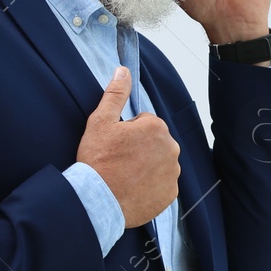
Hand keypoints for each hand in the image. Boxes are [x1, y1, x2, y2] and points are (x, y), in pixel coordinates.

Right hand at [75, 66, 179, 228]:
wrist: (97, 201)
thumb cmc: (97, 160)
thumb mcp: (100, 121)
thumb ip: (116, 93)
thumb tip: (123, 70)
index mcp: (157, 127)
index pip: (144, 124)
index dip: (127, 133)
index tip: (115, 145)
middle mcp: (171, 148)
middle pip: (155, 143)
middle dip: (140, 148)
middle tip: (118, 161)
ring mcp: (173, 173)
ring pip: (159, 163)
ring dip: (146, 167)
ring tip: (124, 176)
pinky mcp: (171, 194)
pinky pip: (162, 185)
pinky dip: (150, 186)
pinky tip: (133, 189)